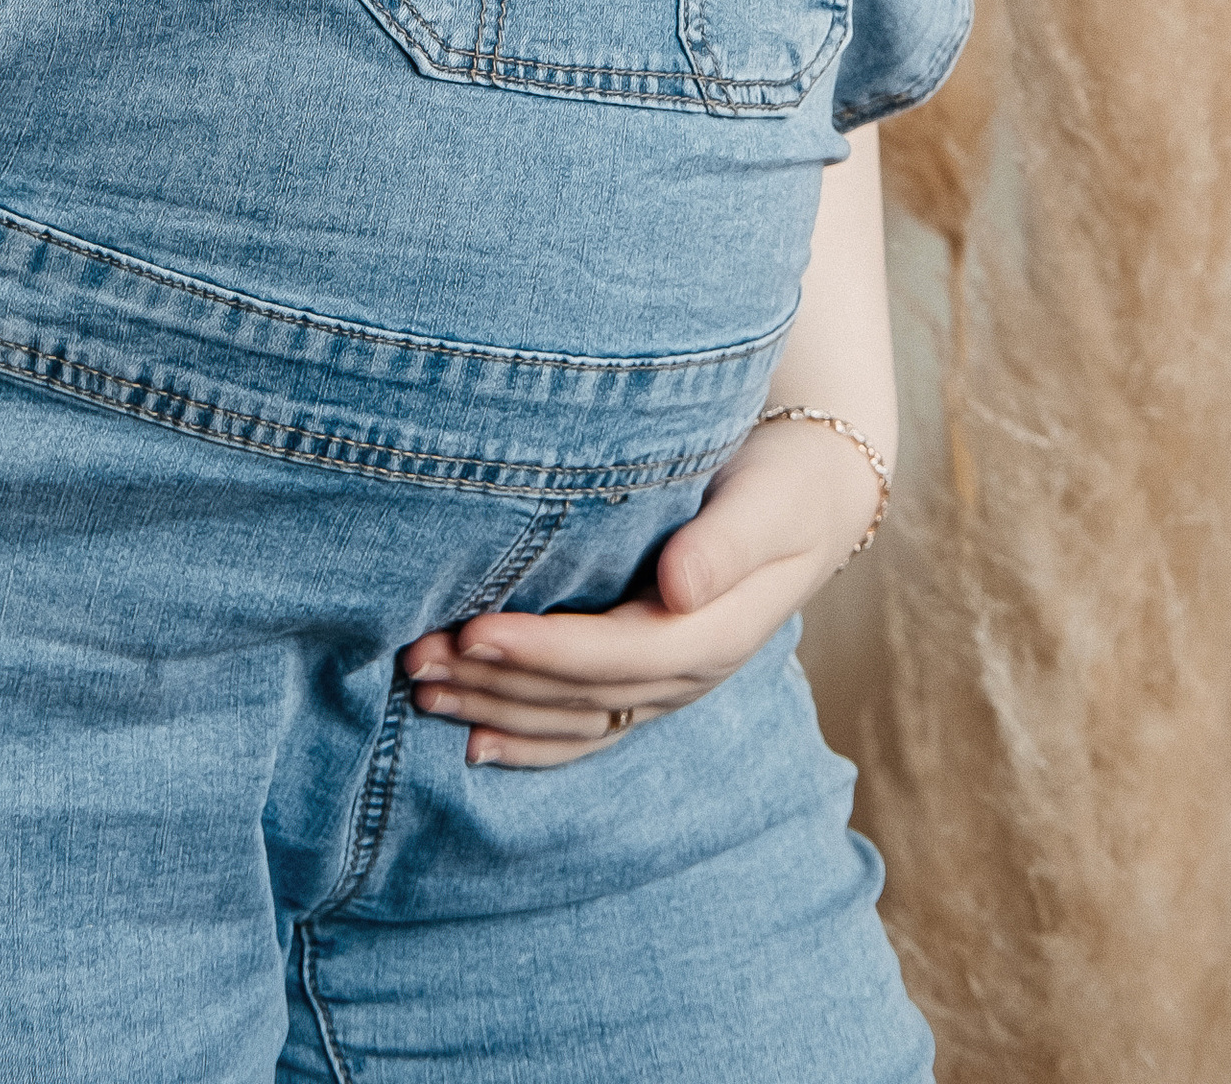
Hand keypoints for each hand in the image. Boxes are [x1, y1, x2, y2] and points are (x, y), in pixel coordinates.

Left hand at [401, 409, 884, 768]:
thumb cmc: (785, 484)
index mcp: (714, 633)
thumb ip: (726, 543)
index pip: (615, 654)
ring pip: (572, 718)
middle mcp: (687, 674)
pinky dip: (530, 741)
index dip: (543, 650)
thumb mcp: (769, 501)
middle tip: (415, 658)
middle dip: (495, 682)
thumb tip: (679, 588)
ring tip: (420, 690)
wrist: (814, 495)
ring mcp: (666, 685)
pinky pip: (586, 728)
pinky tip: (474, 746)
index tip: (474, 631)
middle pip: (579, 694)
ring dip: (495, 710)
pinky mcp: (649, 678)